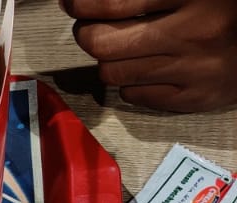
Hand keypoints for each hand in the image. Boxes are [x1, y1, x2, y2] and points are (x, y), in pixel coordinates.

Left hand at [62, 0, 236, 111]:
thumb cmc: (228, 6)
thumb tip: (93, 1)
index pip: (114, 4)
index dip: (82, 5)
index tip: (74, 4)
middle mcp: (193, 35)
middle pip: (103, 44)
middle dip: (89, 34)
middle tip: (93, 27)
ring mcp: (195, 71)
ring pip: (113, 73)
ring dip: (109, 59)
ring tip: (122, 48)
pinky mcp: (197, 99)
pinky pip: (135, 96)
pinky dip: (131, 83)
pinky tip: (147, 68)